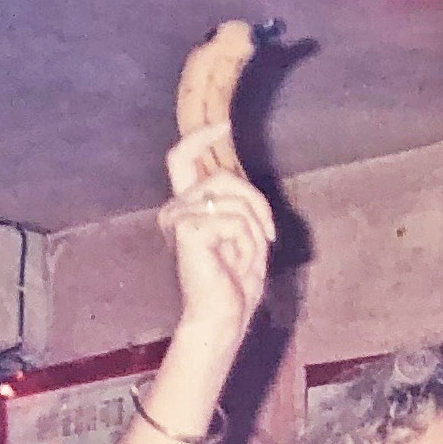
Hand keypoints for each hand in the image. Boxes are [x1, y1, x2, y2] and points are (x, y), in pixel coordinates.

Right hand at [156, 123, 274, 355]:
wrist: (221, 319)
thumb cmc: (233, 284)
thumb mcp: (244, 234)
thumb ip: (238, 203)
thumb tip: (240, 179)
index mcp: (186, 207)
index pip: (183, 159)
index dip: (201, 136)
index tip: (223, 124)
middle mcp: (175, 209)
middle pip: (224, 176)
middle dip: (257, 205)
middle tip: (267, 236)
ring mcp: (177, 218)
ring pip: (234, 199)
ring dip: (253, 231)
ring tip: (245, 259)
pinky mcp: (187, 231)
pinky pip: (234, 221)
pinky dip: (247, 244)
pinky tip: (236, 266)